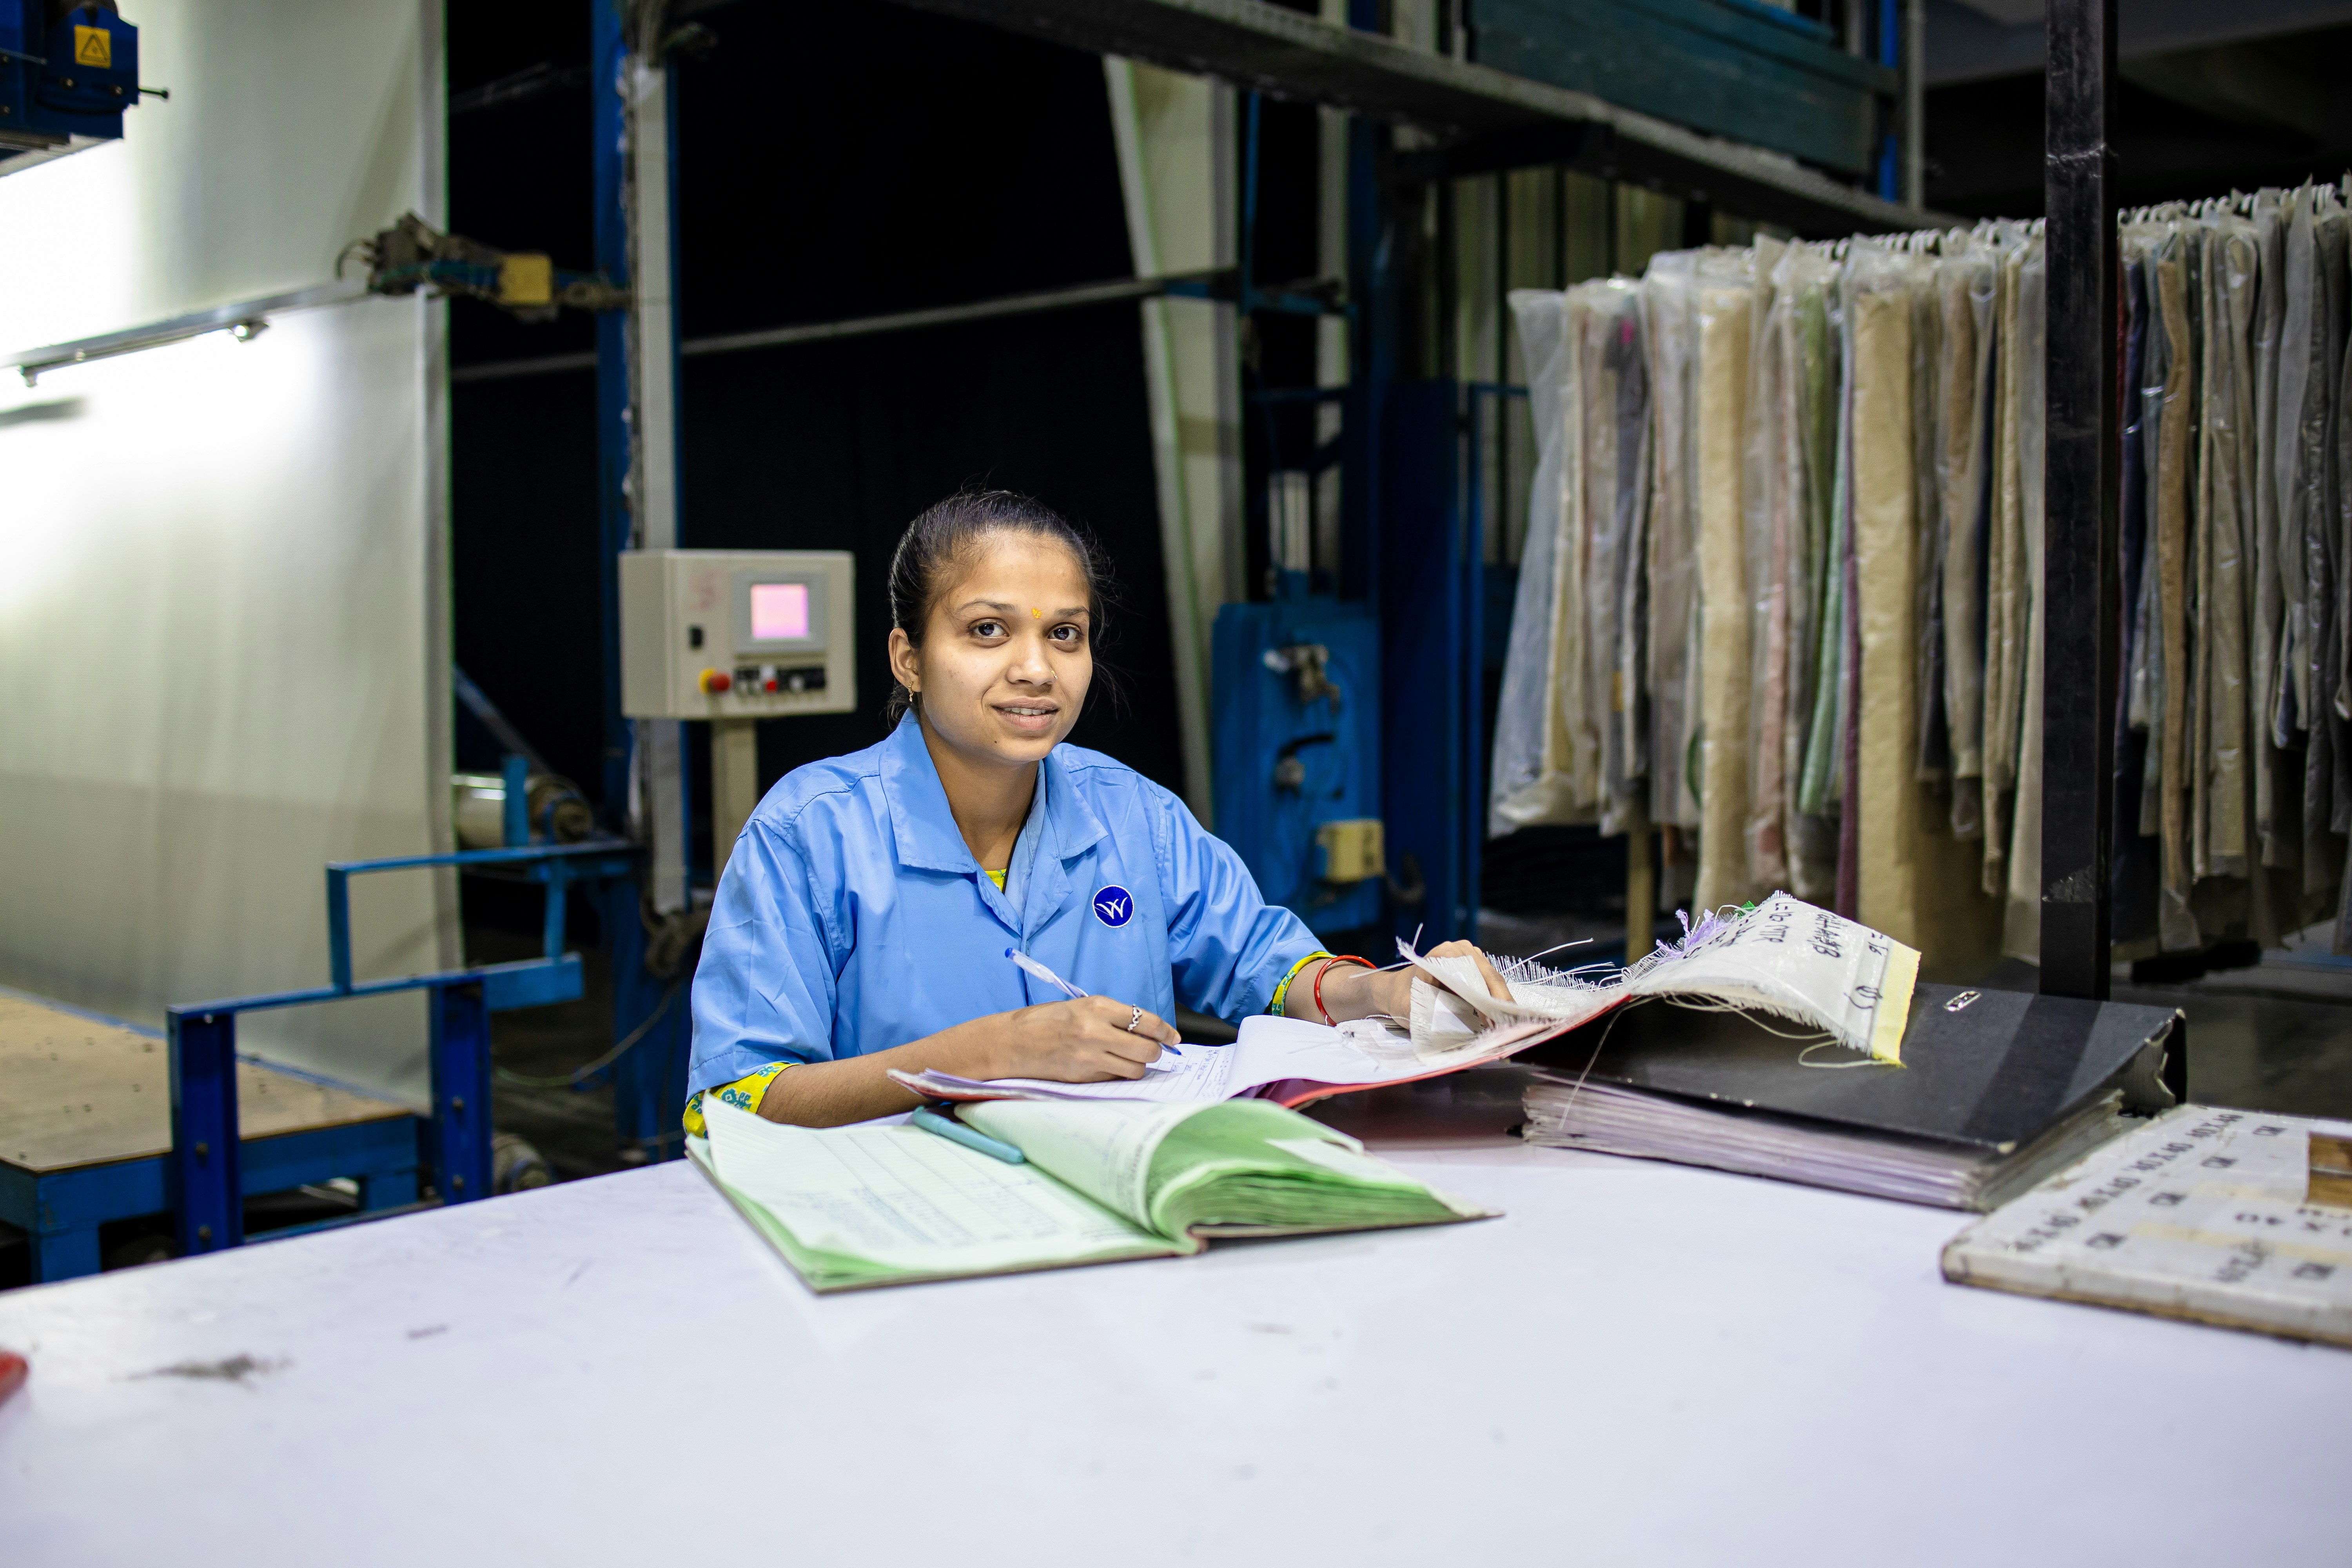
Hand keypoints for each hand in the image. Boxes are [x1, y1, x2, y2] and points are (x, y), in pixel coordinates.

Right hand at [978, 996, 1179, 1081]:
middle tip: (1150, 1050)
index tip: (1173, 1037)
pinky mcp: (1084, 1078)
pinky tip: (1107, 1067)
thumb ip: (1111, 1016)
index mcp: (1098, 1008)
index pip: (1147, 1021)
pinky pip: (1115, 1079)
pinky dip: (1117, 1075)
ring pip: (1136, 1069)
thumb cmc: (1044, 1021)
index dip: (1166, 1032)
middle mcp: (1097, 1032)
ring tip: (1127, 1060)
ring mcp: (1091, 1057)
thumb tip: (1143, 1029)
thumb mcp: (1080, 1007)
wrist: (1012, 1043)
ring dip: (1137, 1067)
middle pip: (1148, 1050)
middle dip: (1154, 1052)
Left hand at [1315, 940, 1510, 1022]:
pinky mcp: (1472, 969)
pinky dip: (1493, 1003)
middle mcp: (1461, 950)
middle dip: (1501, 1003)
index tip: (1497, 1020)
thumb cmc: (1400, 998)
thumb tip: (1452, 1022)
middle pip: (1489, 977)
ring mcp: (1469, 957)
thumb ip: (1426, 1010)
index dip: (1490, 997)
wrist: (1393, 991)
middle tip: (1509, 1029)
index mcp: (1445, 953)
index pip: (1477, 973)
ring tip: (1507, 1027)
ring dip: (1500, 1004)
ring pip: (1492, 982)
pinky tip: (1498, 1020)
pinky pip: (1488, 986)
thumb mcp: (1408, 1007)